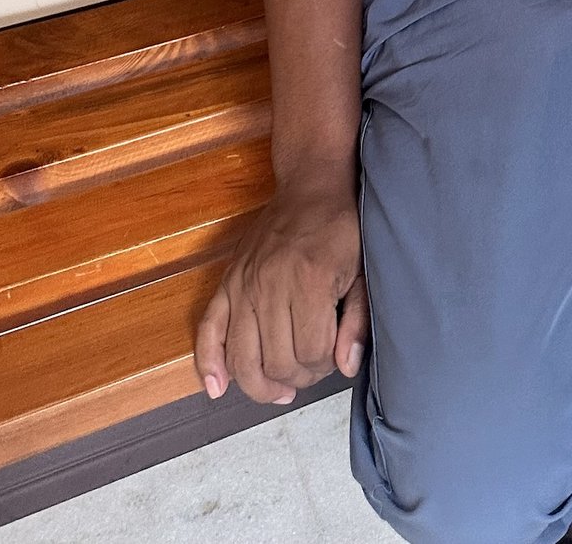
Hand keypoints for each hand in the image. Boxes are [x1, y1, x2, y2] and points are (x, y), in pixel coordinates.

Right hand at [194, 182, 368, 405]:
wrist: (312, 185)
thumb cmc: (342, 227)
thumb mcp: (364, 269)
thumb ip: (358, 320)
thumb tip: (346, 367)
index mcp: (309, 279)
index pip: (311, 353)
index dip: (326, 365)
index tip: (334, 353)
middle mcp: (269, 283)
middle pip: (277, 362)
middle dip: (299, 376)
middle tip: (312, 366)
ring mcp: (243, 284)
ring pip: (243, 359)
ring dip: (261, 385)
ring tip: (281, 387)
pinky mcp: (227, 282)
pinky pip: (208, 331)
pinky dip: (209, 364)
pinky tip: (218, 387)